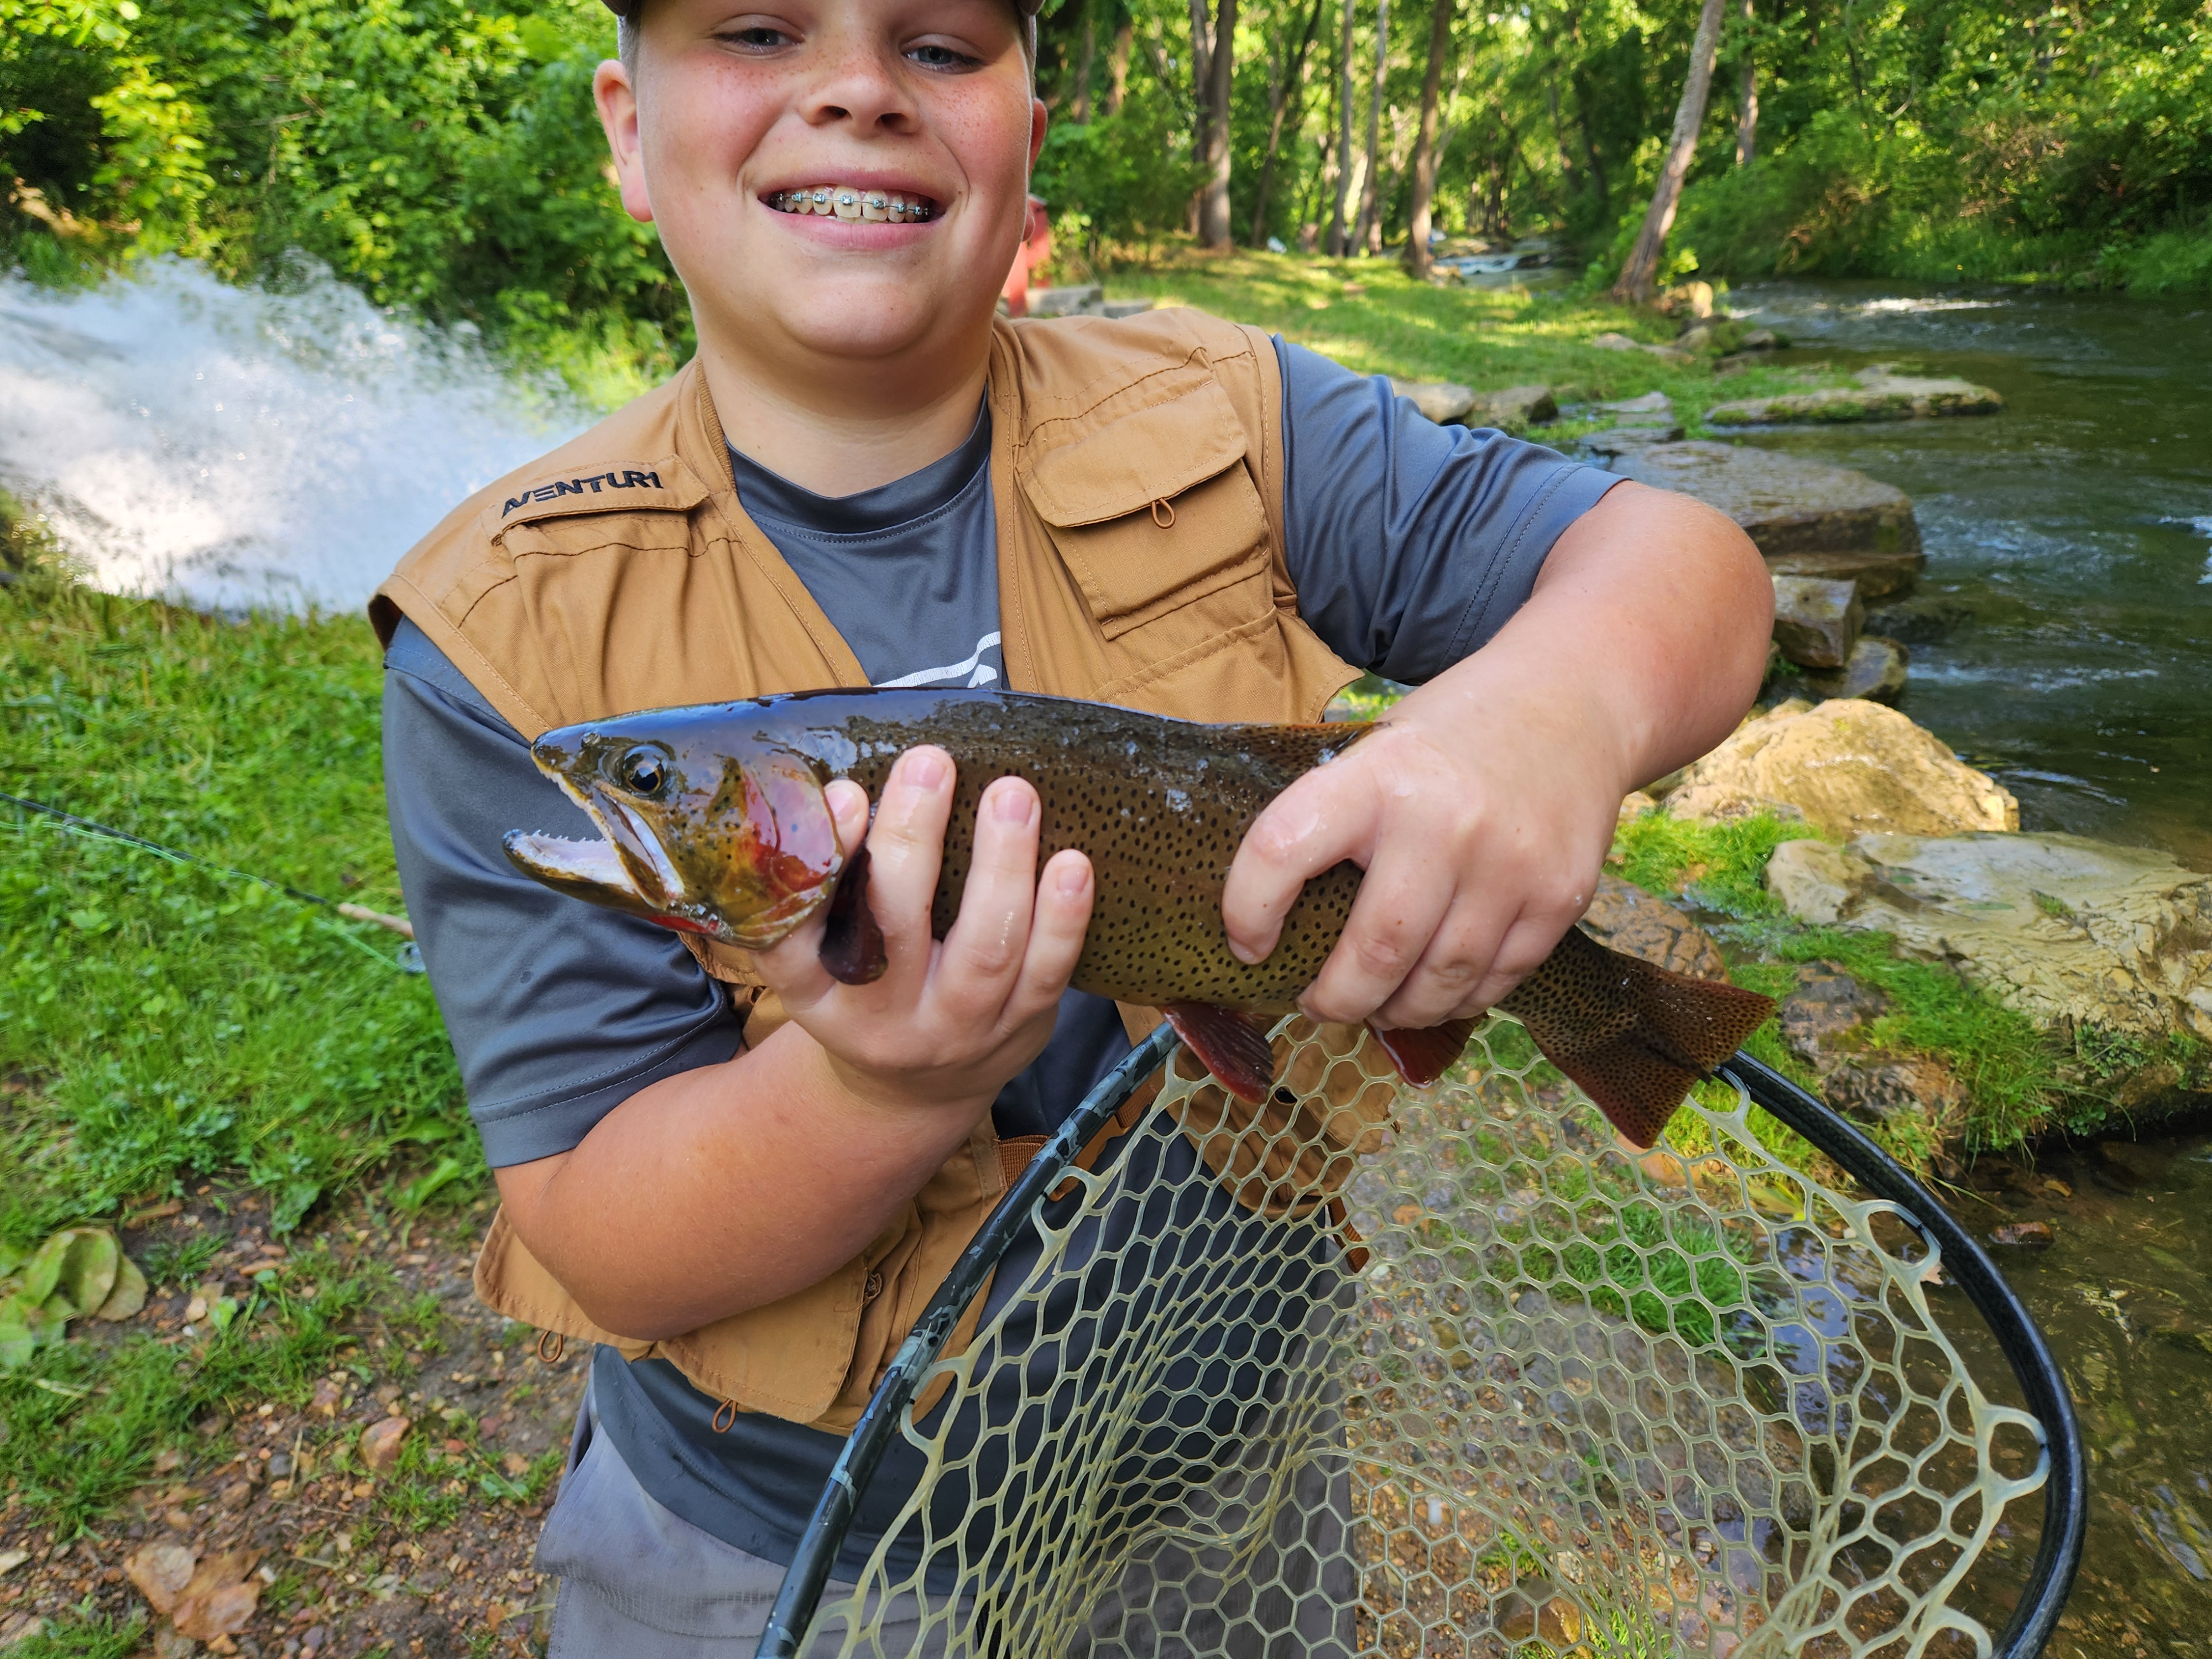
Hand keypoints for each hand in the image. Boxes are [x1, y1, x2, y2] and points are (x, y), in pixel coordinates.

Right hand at [750, 746, 1095, 1115]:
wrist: (915, 1090)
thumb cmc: (869, 988)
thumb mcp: (826, 952)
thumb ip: (832, 881)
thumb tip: (854, 785)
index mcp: (816, 990)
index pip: (794, 933)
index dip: (821, 862)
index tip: (844, 793)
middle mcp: (880, 1018)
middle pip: (893, 927)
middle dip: (913, 838)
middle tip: (931, 763)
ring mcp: (955, 1030)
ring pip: (983, 952)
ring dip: (1002, 867)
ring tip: (1012, 796)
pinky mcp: (1018, 1031)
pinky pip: (1046, 975)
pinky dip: (1063, 919)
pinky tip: (1072, 863)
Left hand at [1219, 480, 1769, 1031]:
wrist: (1574, 700)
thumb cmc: (1452, 736)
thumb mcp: (1378, 748)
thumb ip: (1333, 821)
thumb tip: (1274, 923)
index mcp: (1376, 776)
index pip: (1281, 851)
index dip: (1247, 911)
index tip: (1246, 945)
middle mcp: (1444, 822)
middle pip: (1376, 952)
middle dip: (1335, 1000)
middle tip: (1319, 1004)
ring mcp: (1511, 865)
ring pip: (1439, 984)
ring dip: (1398, 1011)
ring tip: (1378, 1005)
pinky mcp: (1560, 897)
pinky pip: (1496, 981)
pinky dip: (1458, 999)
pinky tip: (1437, 989)